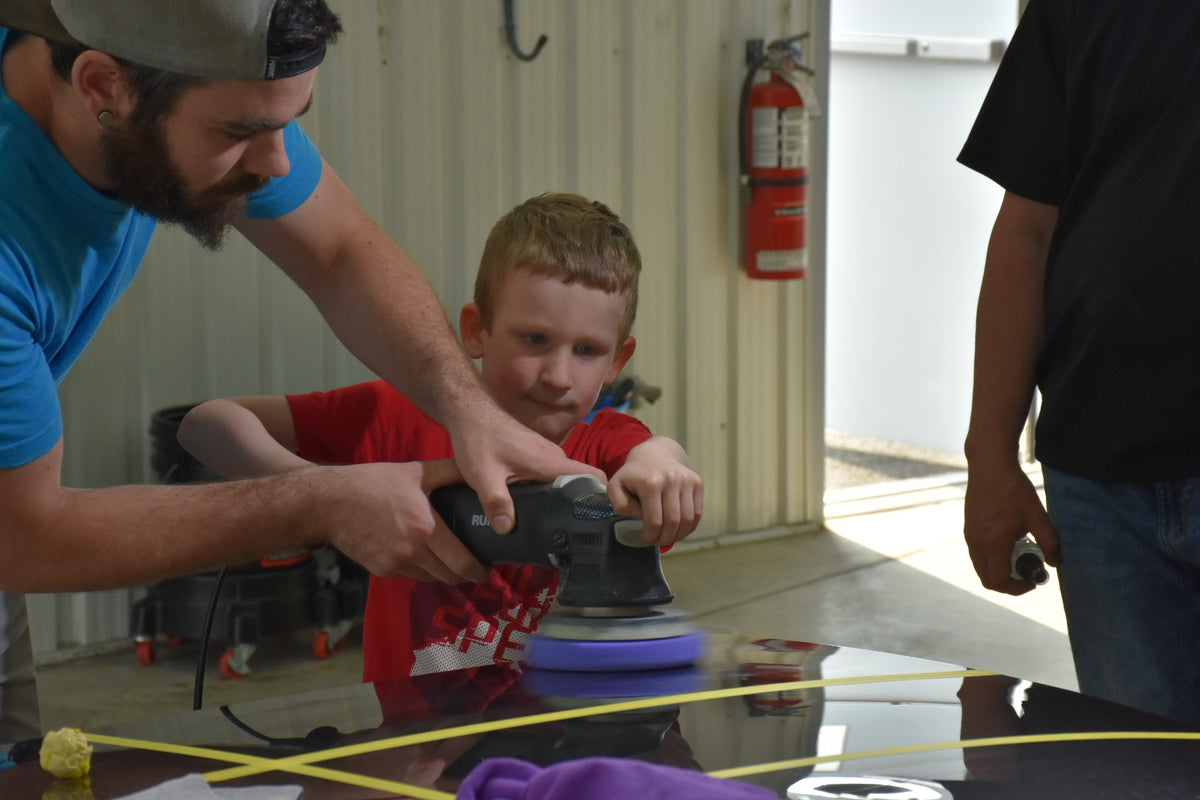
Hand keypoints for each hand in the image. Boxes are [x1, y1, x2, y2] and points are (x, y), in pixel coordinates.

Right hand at [322, 459, 488, 583]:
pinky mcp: (382, 570)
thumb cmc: (374, 483)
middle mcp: (412, 552)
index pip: (462, 563)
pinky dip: (423, 569)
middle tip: (476, 565)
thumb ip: (450, 472)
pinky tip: (425, 554)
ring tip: (453, 559)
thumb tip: (479, 470)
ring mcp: (395, 564)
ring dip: (445, 573)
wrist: (330, 503)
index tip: (488, 567)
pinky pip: (412, 575)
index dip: (479, 570)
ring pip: (432, 578)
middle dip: (467, 575)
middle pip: (450, 577)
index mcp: (426, 528)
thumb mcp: (416, 472)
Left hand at [447, 403, 601, 532]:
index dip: (602, 495)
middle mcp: (553, 455)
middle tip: (573, 531)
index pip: (592, 475)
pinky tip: (535, 504)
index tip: (601, 516)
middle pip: (580, 482)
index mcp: (549, 461)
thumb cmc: (478, 440)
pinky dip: (549, 488)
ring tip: (555, 522)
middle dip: (581, 503)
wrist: (470, 413)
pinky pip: (552, 473)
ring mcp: (546, 452)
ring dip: (563, 496)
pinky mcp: (537, 453)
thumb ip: (496, 502)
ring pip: (565, 478)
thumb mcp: (483, 476)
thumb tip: (507, 529)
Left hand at [606, 437, 702, 547]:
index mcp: (650, 482)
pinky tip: (679, 529)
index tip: (645, 539)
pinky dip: (689, 526)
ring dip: (679, 534)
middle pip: (673, 522)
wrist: (655, 454)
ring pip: (688, 519)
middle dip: (665, 538)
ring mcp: (687, 480)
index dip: (650, 536)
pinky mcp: (697, 482)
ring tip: (669, 537)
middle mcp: (671, 479)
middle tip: (657, 542)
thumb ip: (620, 504)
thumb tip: (638, 518)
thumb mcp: (616, 486)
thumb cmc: (634, 475)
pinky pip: (697, 513)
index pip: (654, 520)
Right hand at [963, 459, 1057, 595]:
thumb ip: (1049, 542)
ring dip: (999, 570)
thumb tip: (1055, 563)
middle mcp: (977, 543)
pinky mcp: (968, 528)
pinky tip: (1008, 542)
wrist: (989, 466)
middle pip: (987, 579)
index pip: (998, 581)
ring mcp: (970, 536)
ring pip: (981, 567)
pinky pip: (978, 554)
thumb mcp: (1037, 516)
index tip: (1033, 582)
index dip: (1016, 588)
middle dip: (1008, 583)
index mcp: (994, 543)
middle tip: (1027, 574)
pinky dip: (992, 558)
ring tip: (1020, 555)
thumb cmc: (1013, 489)